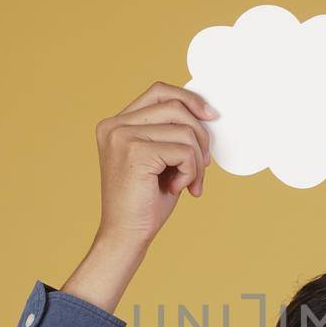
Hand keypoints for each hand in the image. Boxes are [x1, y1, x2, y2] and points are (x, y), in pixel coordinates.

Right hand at [94, 80, 218, 251]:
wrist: (126, 235)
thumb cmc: (145, 201)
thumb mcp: (161, 159)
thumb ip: (172, 133)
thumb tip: (206, 114)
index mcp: (116, 123)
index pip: (159, 91)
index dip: (189, 99)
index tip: (211, 116)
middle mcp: (114, 125)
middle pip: (176, 108)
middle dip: (200, 137)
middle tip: (204, 166)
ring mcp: (122, 137)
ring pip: (184, 131)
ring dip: (197, 160)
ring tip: (189, 182)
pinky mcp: (135, 152)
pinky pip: (184, 151)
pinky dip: (191, 172)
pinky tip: (178, 188)